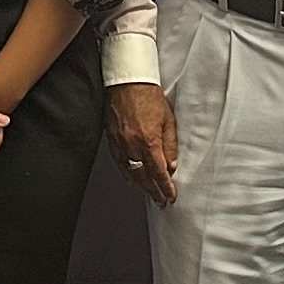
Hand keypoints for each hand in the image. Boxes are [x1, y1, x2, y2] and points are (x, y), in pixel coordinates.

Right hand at [106, 82, 180, 205]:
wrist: (128, 82)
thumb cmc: (149, 96)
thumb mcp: (168, 120)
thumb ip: (170, 145)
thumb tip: (171, 165)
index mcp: (149, 141)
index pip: (158, 173)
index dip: (165, 188)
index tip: (170, 196)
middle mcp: (132, 146)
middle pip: (143, 178)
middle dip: (153, 192)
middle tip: (161, 201)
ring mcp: (120, 144)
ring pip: (130, 173)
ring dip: (141, 186)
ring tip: (149, 193)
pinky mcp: (111, 139)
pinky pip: (119, 163)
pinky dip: (127, 174)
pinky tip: (132, 179)